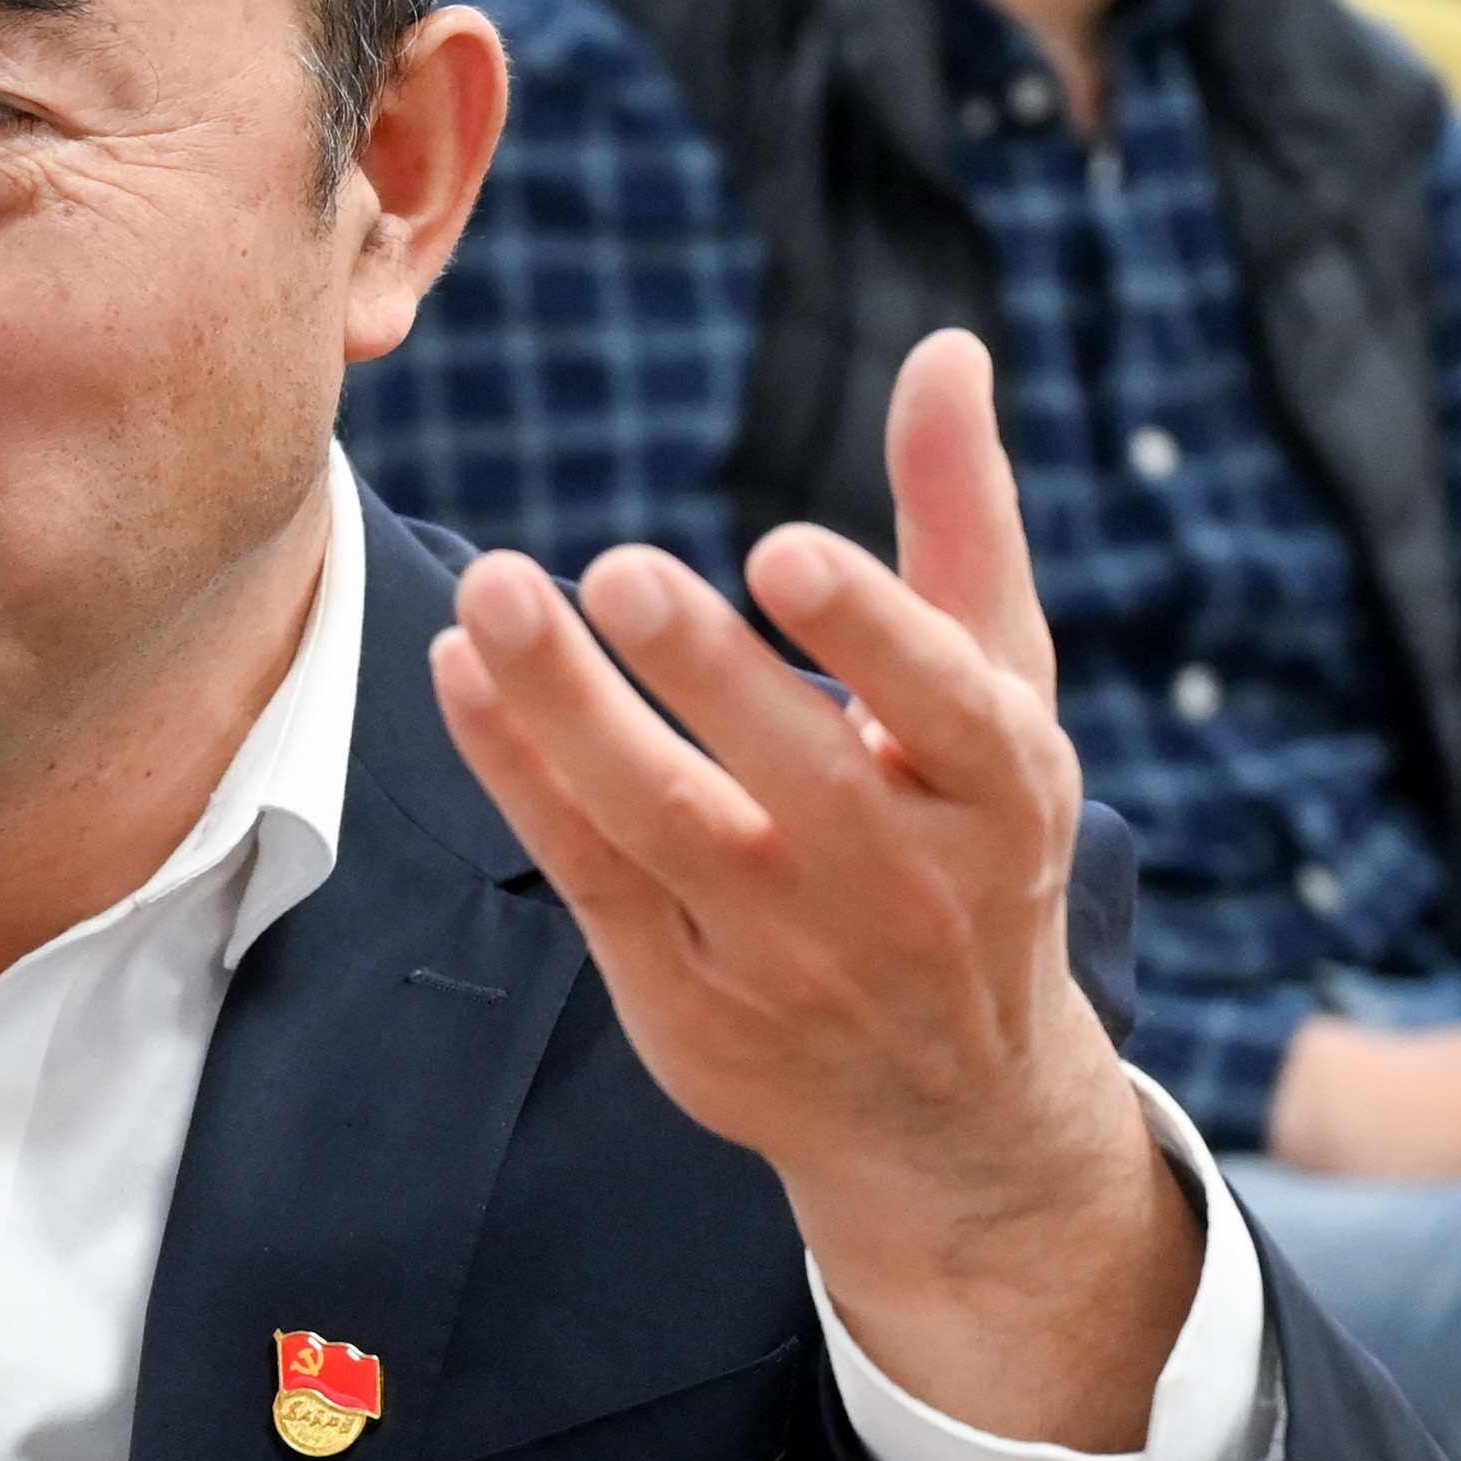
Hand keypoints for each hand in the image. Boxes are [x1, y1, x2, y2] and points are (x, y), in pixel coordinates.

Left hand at [430, 328, 1191, 1449]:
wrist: (946, 1109)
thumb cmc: (971, 846)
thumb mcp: (1001, 692)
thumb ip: (963, 522)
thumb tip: (946, 351)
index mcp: (999, 795)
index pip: (946, 712)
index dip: (868, 632)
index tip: (784, 550)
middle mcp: (899, 885)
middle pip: (794, 774)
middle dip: (703, 674)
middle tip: (618, 569)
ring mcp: (785, 955)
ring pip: (664, 827)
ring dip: (570, 713)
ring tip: (493, 593)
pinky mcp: (684, 1001)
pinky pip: (587, 873)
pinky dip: (518, 777)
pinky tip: (460, 673)